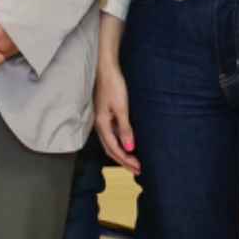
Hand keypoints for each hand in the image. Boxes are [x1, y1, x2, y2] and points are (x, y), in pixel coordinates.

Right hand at [93, 57, 138, 173]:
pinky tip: (126, 144)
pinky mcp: (105, 114)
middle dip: (124, 161)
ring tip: (133, 161)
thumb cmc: (113, 86)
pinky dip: (119, 143)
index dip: (126, 160)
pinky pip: (111, 135)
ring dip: (121, 154)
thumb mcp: (121, 108)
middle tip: (137, 170)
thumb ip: (125, 129)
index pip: (114, 148)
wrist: (106, 69)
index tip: (139, 167)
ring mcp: (101, 119)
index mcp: (102, 124)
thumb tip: (129, 148)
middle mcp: (100, 124)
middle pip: (111, 149)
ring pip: (110, 143)